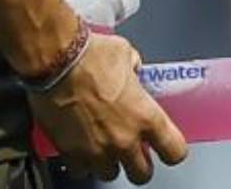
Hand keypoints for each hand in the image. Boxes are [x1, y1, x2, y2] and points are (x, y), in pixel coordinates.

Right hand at [29, 31, 187, 183]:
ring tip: (106, 148)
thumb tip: (132, 72)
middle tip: (135, 153)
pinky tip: (81, 148)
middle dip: (140, 165)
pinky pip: (80, 171)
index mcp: (146, 116)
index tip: (167, 147)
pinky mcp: (69, 153)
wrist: (55, 63)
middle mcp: (124, 139)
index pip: (175, 151)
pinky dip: (82, 163)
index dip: (173, 151)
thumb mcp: (127, 56)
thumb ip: (135, 70)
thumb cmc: (92, 56)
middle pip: (142, 174)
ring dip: (109, 163)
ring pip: (109, 175)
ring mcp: (96, 150)